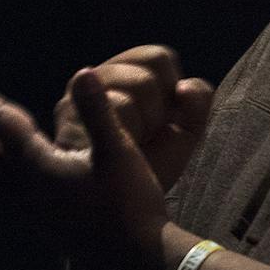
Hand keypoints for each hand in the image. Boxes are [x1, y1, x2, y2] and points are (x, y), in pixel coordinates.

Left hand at [0, 70, 169, 269]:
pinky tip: (3, 184)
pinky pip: (7, 196)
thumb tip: (81, 72)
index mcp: (41, 169)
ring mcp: (35, 212)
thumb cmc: (128, 203)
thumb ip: (97, 112)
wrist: (138, 259)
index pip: (3, 127)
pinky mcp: (47, 226)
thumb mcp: (117, 152)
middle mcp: (28, 192)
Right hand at [53, 45, 213, 190]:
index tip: (162, 122)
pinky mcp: (72, 119)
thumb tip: (184, 88)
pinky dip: (131, 129)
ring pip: (138, 85)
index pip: (158, 57)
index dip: (172, 92)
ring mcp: (80, 96)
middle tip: (142, 139)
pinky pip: (120, 106)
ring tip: (130, 146)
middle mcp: (95, 79)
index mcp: (122, 74)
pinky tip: (122, 149)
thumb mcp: (184, 132)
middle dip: (159, 112)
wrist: (124, 212)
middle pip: (148, 73)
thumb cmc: (150, 167)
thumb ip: (197, 102)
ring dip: (146, 123)